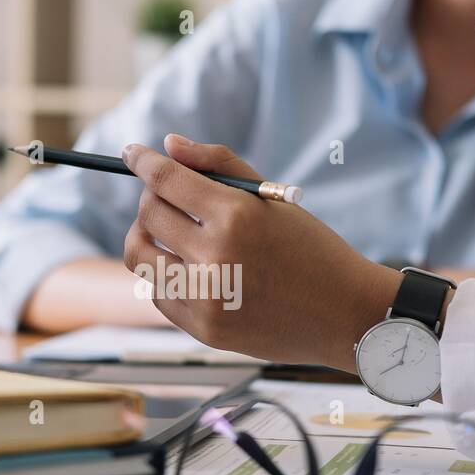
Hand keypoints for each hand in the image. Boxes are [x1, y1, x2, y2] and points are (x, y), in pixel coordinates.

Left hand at [121, 135, 400, 370]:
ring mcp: (207, 297)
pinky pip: (157, 292)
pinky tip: (188, 268)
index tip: (132, 153)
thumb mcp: (273, 198)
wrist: (343, 314)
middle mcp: (216, 256)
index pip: (166, 179)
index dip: (142, 161)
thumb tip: (167, 145)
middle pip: (149, 213)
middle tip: (168, 198)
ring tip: (168, 233)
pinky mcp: (202, 328)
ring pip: (140, 254)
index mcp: (237, 215)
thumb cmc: (310, 248)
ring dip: (145, 236)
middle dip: (151, 198)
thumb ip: (218, 164)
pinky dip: (163, 274)